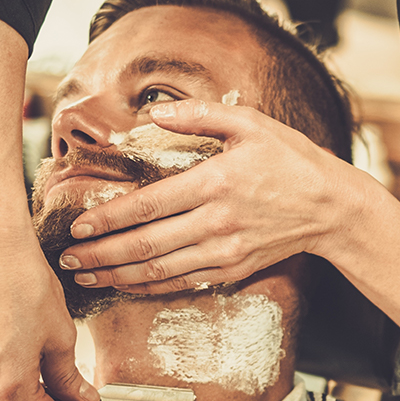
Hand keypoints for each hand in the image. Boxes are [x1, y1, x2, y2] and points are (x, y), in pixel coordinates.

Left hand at [59, 99, 358, 293]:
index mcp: (216, 182)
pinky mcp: (234, 268)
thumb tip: (152, 113)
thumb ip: (200, 116)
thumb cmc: (290, 159)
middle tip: (67, 258)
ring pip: (160, 270)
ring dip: (118, 275)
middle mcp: (217, 222)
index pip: (148, 205)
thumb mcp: (251, 123)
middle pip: (146, 244)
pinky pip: (183, 283)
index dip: (109, 218)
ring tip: (86, 275)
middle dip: (101, 254)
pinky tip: (125, 284)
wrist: (332, 206)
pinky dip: (150, 287)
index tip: (79, 226)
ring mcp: (226, 250)